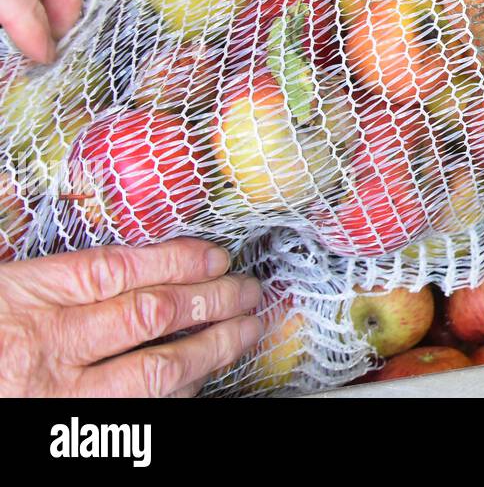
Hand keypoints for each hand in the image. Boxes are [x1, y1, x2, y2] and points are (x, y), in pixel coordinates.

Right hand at [0, 238, 262, 396]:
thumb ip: (52, 277)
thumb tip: (126, 264)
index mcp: (27, 298)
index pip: (121, 269)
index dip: (179, 259)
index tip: (217, 254)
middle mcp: (49, 346)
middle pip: (154, 314)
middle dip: (214, 299)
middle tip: (250, 288)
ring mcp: (60, 396)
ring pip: (159, 367)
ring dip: (215, 345)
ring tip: (249, 327)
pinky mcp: (67, 436)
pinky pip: (138, 415)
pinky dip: (178, 394)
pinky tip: (202, 378)